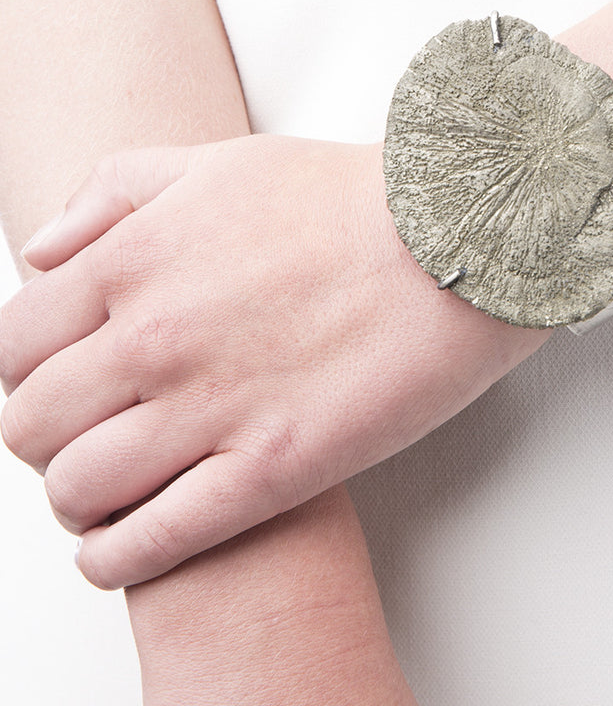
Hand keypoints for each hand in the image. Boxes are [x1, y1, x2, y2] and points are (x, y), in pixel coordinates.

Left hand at [0, 135, 548, 587]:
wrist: (461, 237)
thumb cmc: (352, 199)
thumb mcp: (221, 161)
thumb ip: (114, 192)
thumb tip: (43, 251)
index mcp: (134, 263)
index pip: (14, 347)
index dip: (32, 373)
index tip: (67, 383)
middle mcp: (155, 340)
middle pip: (30, 427)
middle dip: (49, 439)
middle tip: (95, 435)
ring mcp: (212, 409)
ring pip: (77, 491)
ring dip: (81, 500)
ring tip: (118, 490)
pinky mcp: (273, 469)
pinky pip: (150, 544)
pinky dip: (117, 558)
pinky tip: (128, 547)